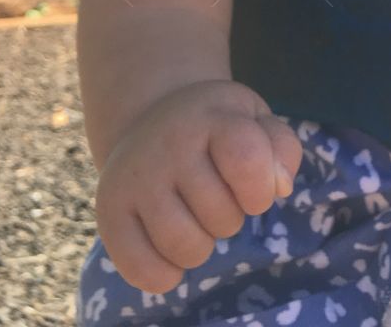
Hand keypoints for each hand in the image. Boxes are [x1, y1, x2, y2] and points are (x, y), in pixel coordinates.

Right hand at [94, 79, 303, 294]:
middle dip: (231, 216)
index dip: (260, 188)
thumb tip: (280, 187)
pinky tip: (169, 249)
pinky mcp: (109, 212)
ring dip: (202, 245)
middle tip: (215, 194)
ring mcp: (135, 178)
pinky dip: (166, 275)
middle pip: (222, 216)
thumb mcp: (254, 120)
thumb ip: (281, 147)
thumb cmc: (216, 127)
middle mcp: (168, 143)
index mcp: (211, 116)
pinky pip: (144, 271)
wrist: (152, 118)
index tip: (254, 187)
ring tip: (194, 217)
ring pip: (187, 248)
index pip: (247, 160)